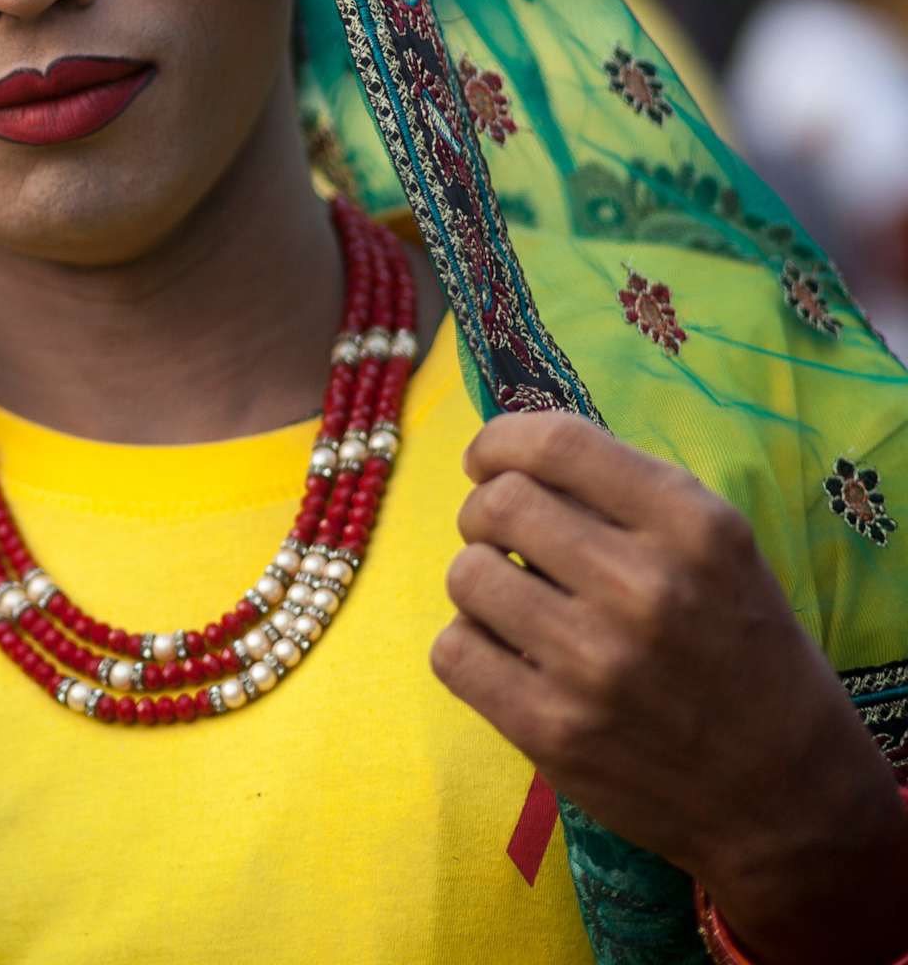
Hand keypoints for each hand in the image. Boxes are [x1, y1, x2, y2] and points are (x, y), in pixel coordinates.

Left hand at [434, 411, 907, 964]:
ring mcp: (593, 663)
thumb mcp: (721, 556)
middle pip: (497, 504)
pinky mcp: (552, 729)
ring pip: (466, 575)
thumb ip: (627, 500)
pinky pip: (453, 650)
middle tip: (506, 542)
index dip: (501, 442)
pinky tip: (509, 657)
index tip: (488, 460)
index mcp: (696, 529)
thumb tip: (507, 457)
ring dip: (481, 584)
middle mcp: (645, 587)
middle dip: (486, 515)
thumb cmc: (746, 658)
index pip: (557, 444)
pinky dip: (469, 647)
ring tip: (520, 606)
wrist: (786, 798)